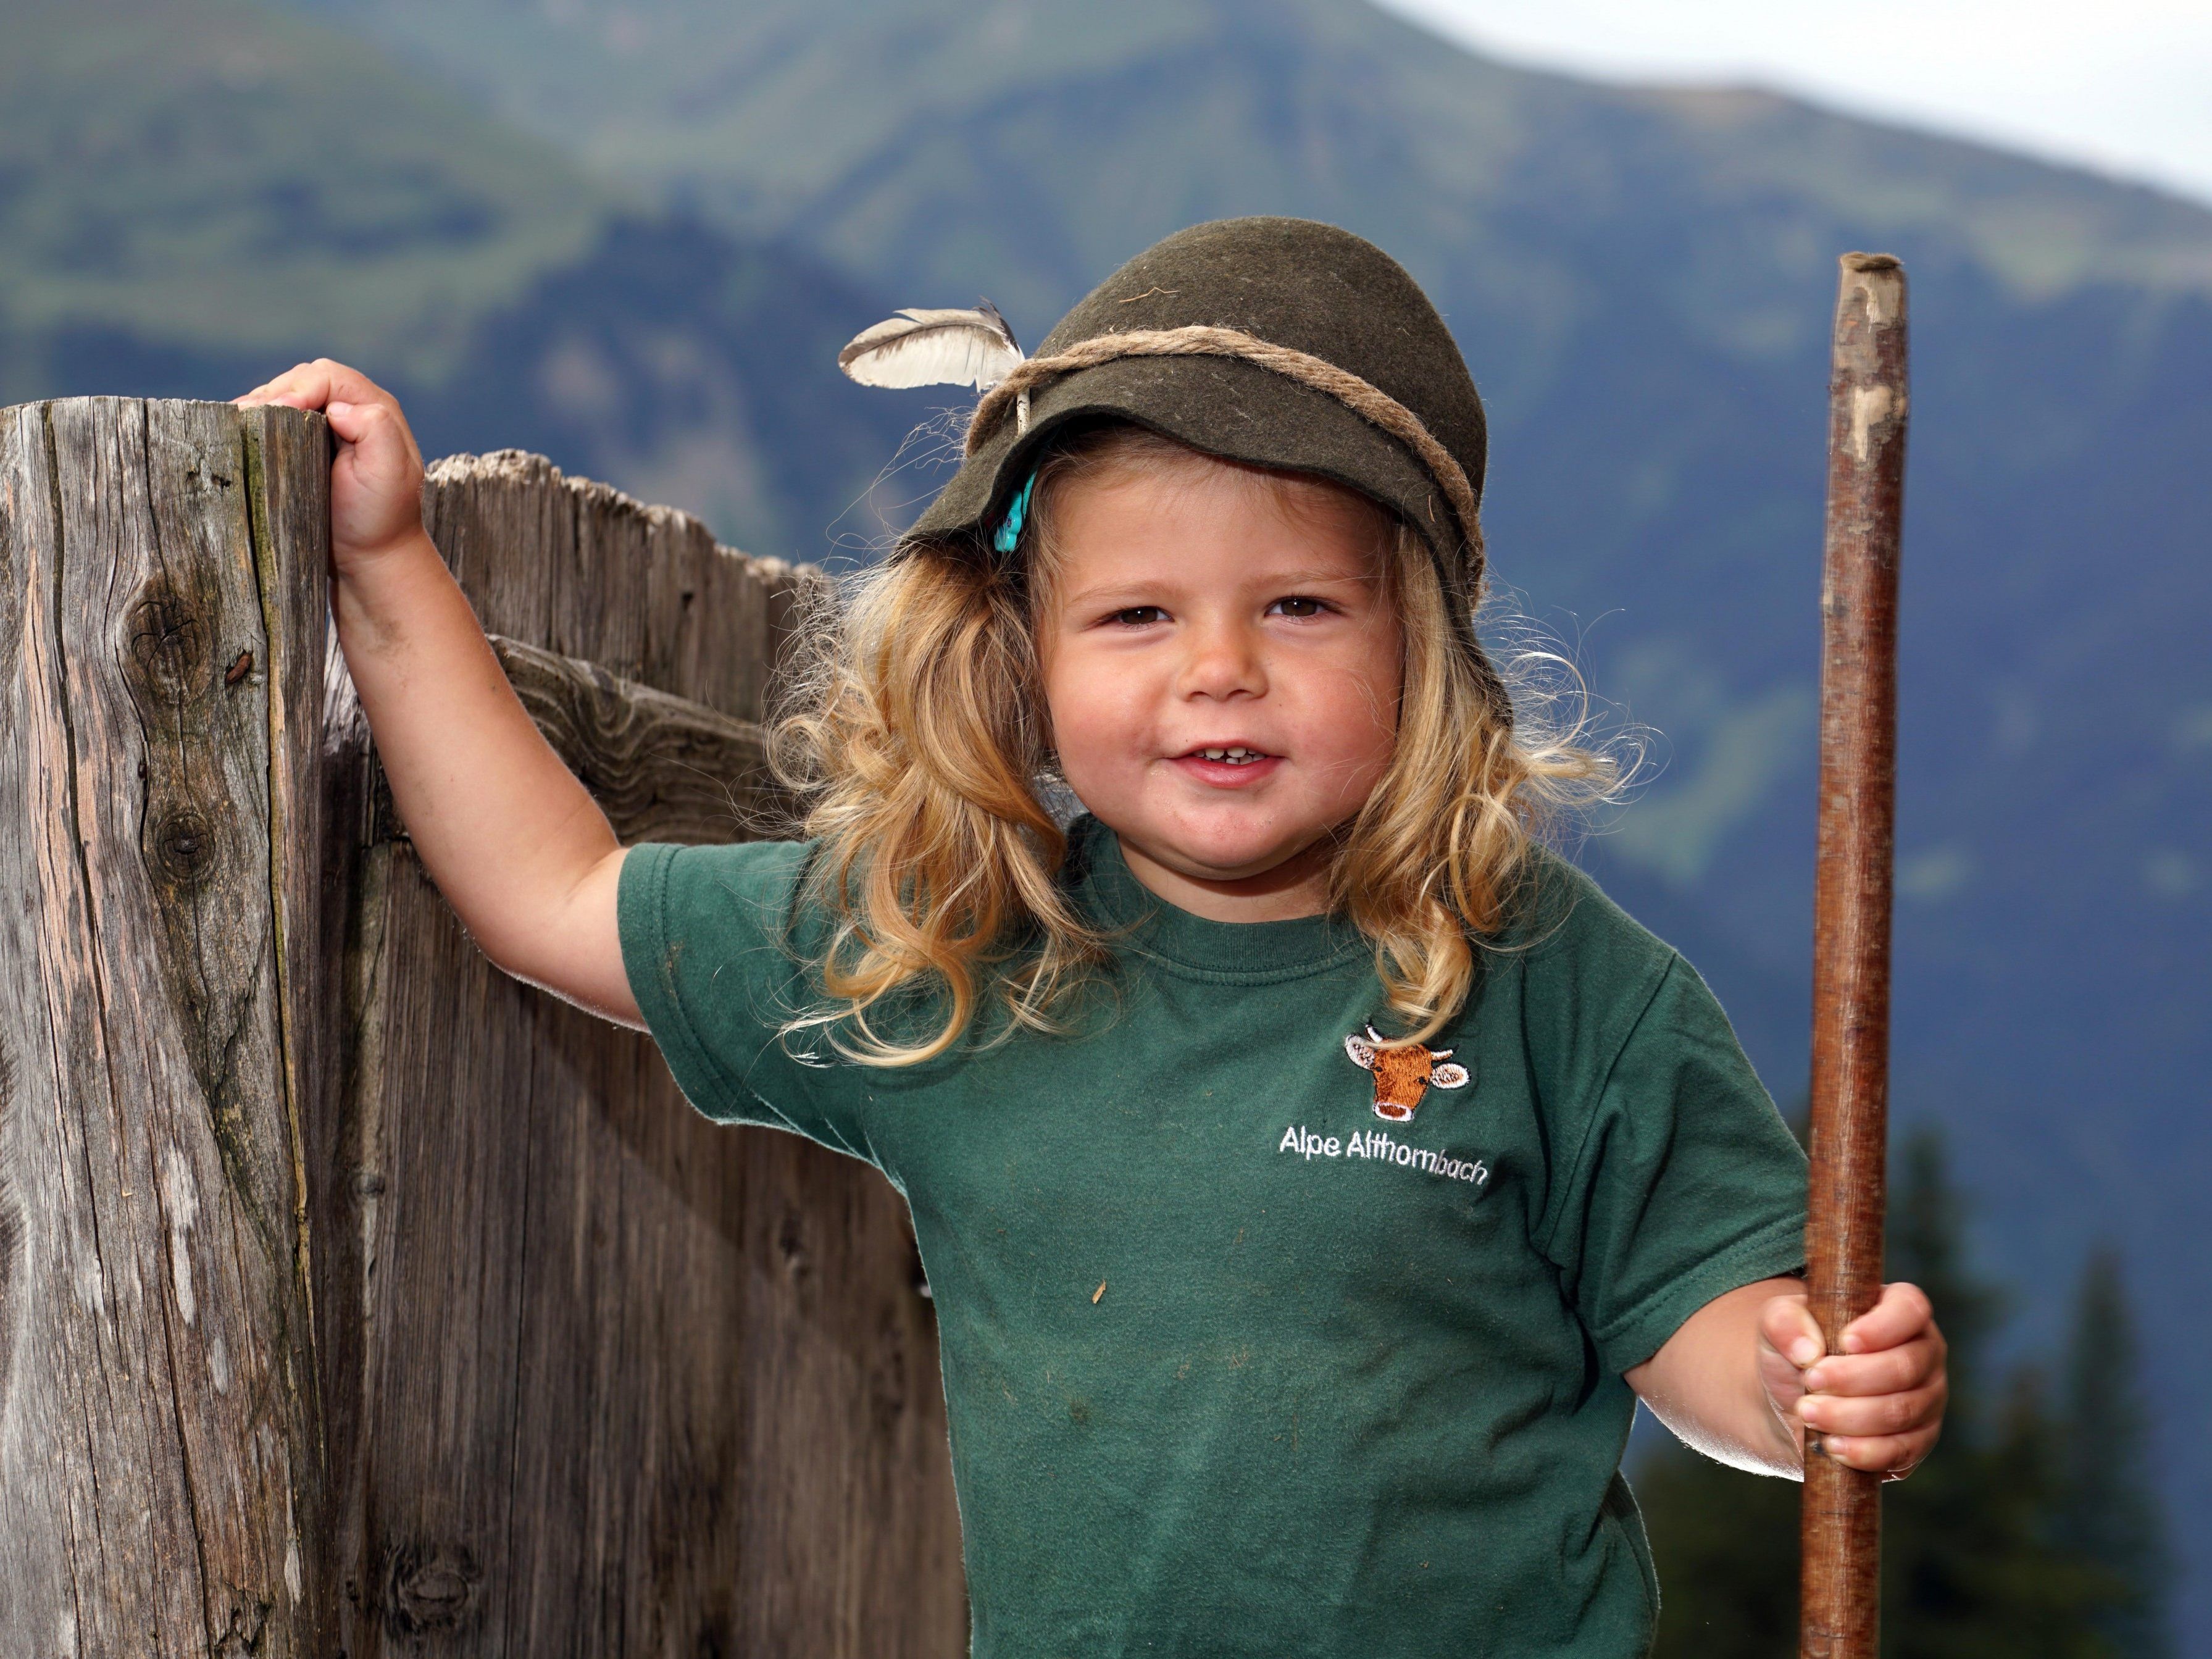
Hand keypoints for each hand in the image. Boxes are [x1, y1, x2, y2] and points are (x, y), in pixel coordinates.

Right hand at [236, 360, 424, 573]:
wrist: (371, 556)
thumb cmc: (381, 517)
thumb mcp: (389, 472)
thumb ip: (375, 429)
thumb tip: (338, 408)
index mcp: (374, 409)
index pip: (328, 378)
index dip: (299, 387)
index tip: (278, 410)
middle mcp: (351, 411)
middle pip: (302, 380)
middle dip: (273, 393)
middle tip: (247, 415)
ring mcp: (325, 428)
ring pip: (285, 397)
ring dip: (260, 405)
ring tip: (238, 420)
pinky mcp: (304, 445)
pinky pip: (276, 420)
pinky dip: (257, 421)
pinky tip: (240, 431)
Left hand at [1760, 1282, 1945, 1480]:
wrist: (1793, 1404)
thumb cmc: (1795, 1353)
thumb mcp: (1777, 1324)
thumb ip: (1784, 1322)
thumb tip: (1808, 1351)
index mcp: (1899, 1311)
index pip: (1910, 1309)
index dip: (1882, 1328)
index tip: (1844, 1342)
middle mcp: (1923, 1354)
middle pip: (1904, 1368)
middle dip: (1852, 1379)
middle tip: (1810, 1382)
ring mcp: (1926, 1401)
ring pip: (1901, 1412)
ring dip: (1849, 1416)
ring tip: (1807, 1413)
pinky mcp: (1917, 1443)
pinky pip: (1901, 1451)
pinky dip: (1864, 1451)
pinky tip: (1833, 1445)